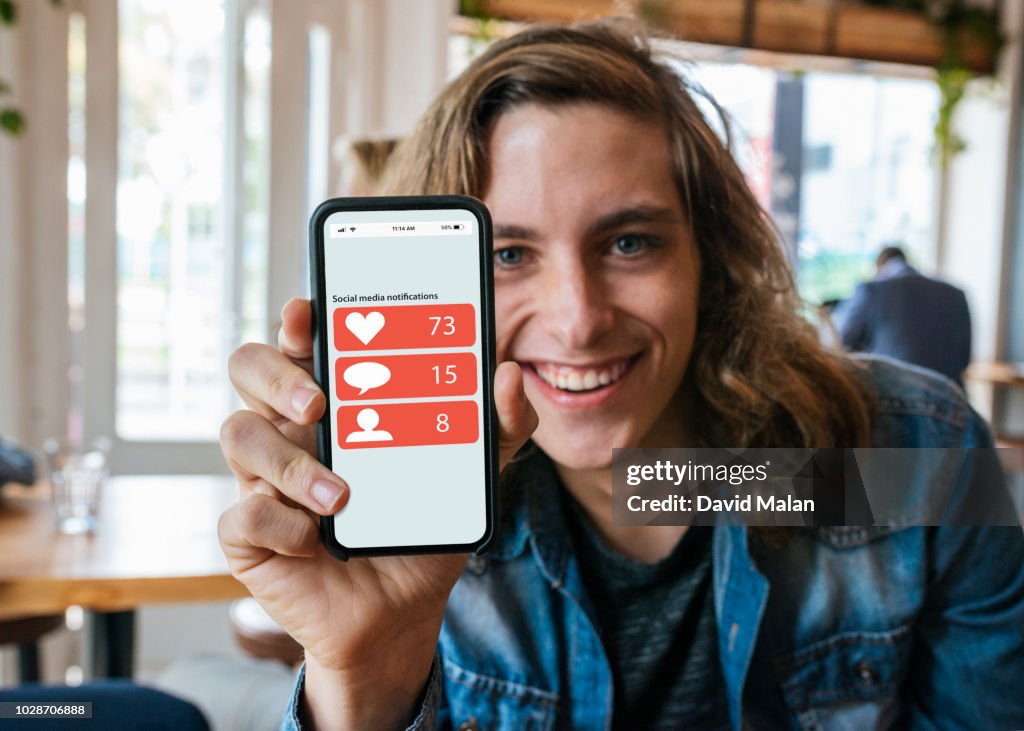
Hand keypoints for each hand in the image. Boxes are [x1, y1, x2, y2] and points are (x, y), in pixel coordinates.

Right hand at [218, 298, 536, 728]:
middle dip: (275, 374)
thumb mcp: (472, 477)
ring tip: (340, 496)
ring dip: (288, 464)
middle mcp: (291, 431)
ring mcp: (264, 480)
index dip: (296, 320)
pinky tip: (317, 540)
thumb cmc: (422, 529)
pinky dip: (280, 525)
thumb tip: (508, 375)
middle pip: (248, 368)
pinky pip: (241, 516)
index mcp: (336, 403)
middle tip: (319, 405)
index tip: (310, 311)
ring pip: (238, 435)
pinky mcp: (251, 536)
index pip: (300, 342)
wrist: (402, 612)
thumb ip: (498, 427)